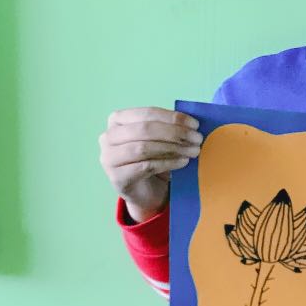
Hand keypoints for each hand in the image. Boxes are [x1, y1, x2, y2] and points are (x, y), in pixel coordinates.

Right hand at [99, 107, 202, 222]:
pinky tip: (183, 162)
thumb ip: (169, 127)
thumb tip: (192, 122)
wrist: (145, 192)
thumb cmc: (153, 160)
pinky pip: (146, 166)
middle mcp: (109, 136)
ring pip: (144, 148)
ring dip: (173, 148)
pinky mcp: (117, 177)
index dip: (173, 117)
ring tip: (193, 151)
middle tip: (197, 139)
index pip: (147, 113)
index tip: (195, 124)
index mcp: (118, 120)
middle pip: (145, 129)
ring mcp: (109, 158)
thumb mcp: (160, 139)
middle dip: (175, 132)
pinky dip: (168, 163)